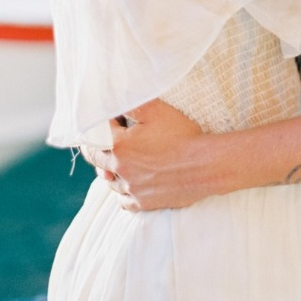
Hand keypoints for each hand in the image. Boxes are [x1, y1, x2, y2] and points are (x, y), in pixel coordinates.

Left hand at [86, 100, 208, 210]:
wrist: (204, 165)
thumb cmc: (182, 136)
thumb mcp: (156, 111)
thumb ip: (131, 104)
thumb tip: (116, 99)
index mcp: (120, 145)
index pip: (96, 132)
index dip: (99, 123)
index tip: (104, 120)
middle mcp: (120, 168)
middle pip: (96, 158)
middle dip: (96, 147)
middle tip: (96, 141)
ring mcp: (131, 188)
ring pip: (109, 181)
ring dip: (107, 170)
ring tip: (111, 163)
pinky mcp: (143, 202)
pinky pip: (123, 200)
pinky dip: (121, 192)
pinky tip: (126, 186)